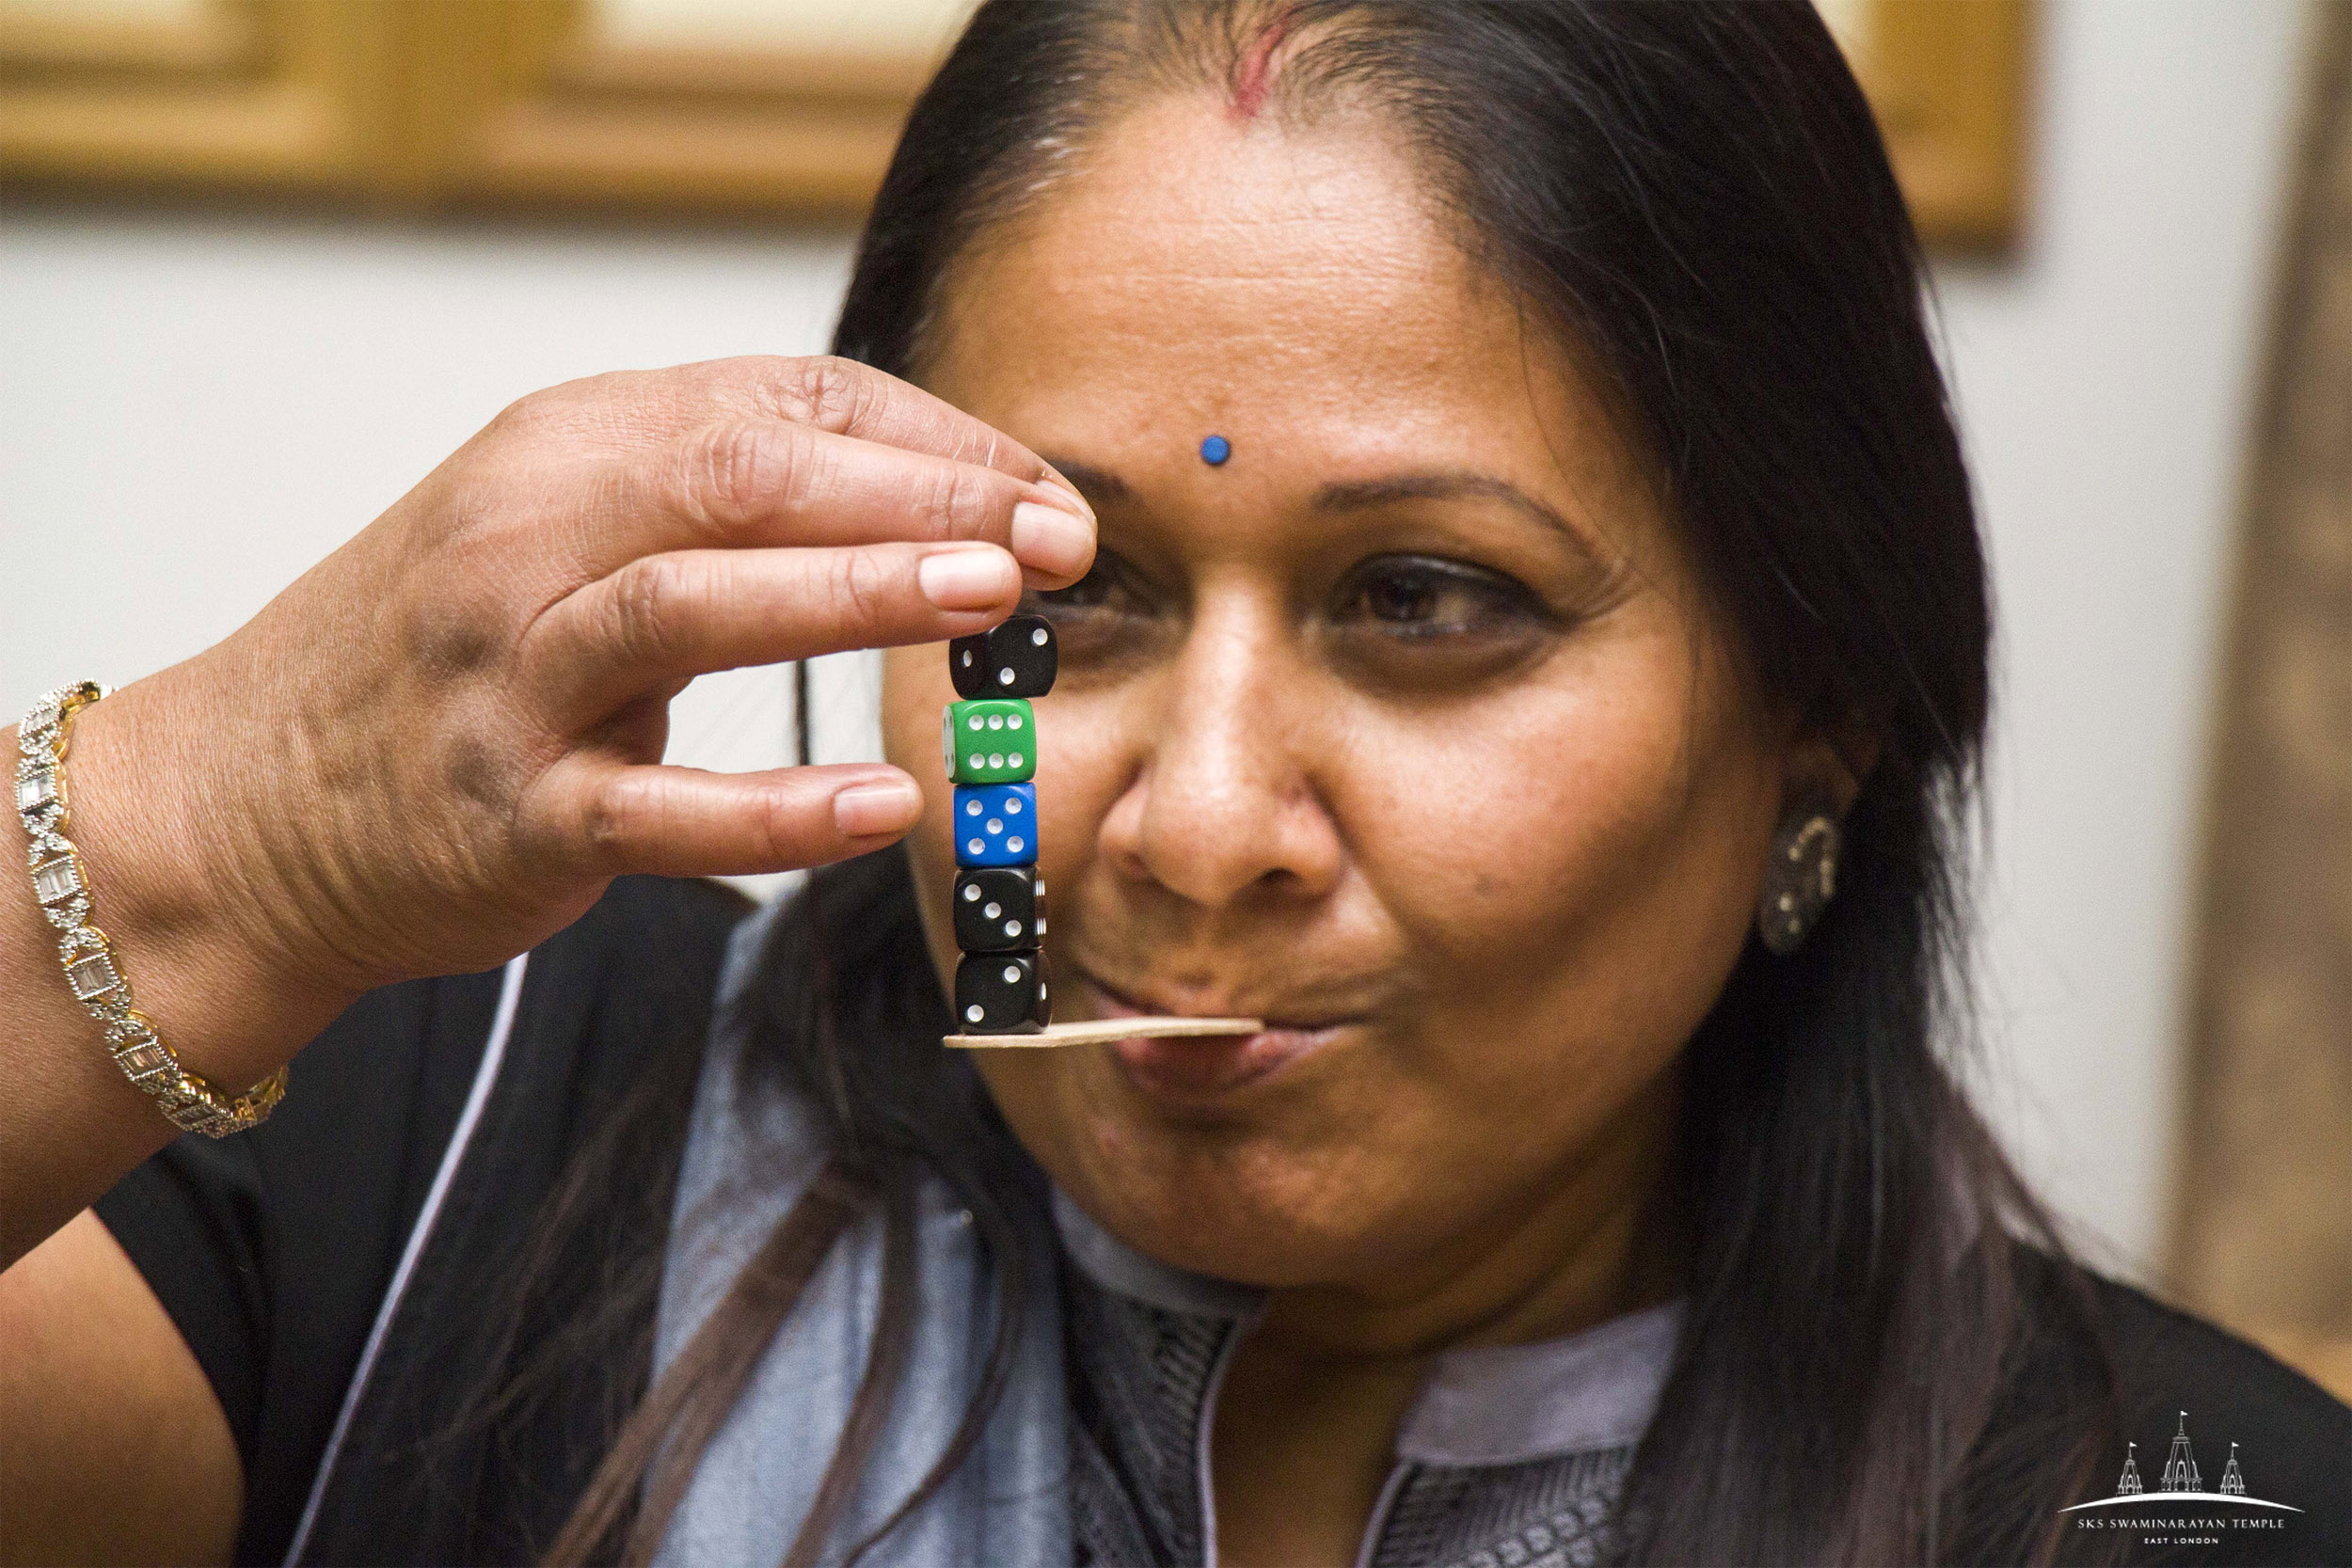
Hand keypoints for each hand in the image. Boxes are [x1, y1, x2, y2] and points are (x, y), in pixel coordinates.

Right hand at [58, 355, 1094, 1080]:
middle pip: (739, 479)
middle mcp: (524, 539)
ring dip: (851, 597)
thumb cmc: (446, 655)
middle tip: (1049, 534)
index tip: (1041, 492)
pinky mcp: (508, 814)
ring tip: (987, 599)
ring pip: (691, 606)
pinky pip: (657, 809)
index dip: (929, 445)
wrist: (245, 802)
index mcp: (562, 448)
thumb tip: (938, 504)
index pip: (776, 405)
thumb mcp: (560, 526)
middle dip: (913, 498)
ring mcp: (510, 677)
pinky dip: (778, 811)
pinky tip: (883, 806)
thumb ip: (716, 500)